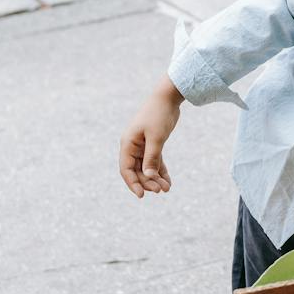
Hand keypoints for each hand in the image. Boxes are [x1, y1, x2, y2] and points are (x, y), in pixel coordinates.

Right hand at [120, 77, 182, 197]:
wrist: (168, 98)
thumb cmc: (159, 115)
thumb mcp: (156, 138)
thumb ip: (152, 157)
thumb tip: (149, 176)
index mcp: (128, 144)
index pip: (126, 169)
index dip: (133, 183)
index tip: (142, 195)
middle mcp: (133, 146)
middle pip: (137, 170)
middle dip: (148, 182)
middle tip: (161, 190)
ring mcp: (143, 145)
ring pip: (147, 167)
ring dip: (155, 178)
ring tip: (167, 189)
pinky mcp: (153, 144)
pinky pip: (155, 161)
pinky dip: (160, 171)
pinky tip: (168, 181)